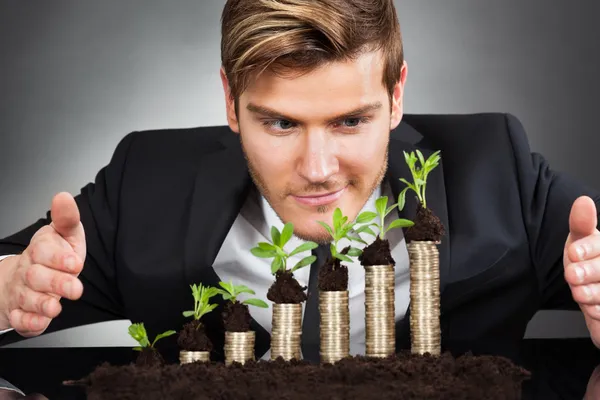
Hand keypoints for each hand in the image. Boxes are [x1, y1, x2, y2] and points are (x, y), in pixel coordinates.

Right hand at [0, 192, 85, 335]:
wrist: (25, 276)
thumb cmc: (52, 255)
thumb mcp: (63, 234)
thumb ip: (67, 219)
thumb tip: (64, 197)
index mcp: (40, 250)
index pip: (43, 251)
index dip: (58, 258)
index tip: (75, 263)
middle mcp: (28, 271)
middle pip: (37, 277)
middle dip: (56, 284)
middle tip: (75, 289)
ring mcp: (23, 292)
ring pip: (27, 299)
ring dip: (42, 304)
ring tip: (55, 308)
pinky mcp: (22, 312)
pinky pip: (20, 320)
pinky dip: (29, 322)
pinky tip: (39, 321)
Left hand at [563, 195, 599, 346]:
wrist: (587, 286)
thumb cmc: (585, 258)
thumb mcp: (581, 238)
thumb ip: (581, 223)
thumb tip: (583, 201)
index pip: (599, 246)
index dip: (588, 249)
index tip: (573, 252)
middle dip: (589, 272)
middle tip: (572, 275)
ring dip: (594, 294)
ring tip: (579, 294)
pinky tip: (593, 311)